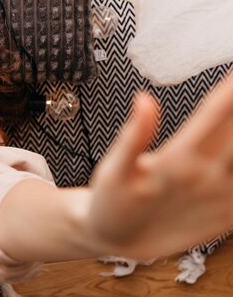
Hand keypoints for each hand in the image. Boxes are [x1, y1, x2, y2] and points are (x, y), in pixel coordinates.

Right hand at [88, 73, 232, 258]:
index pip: (216, 113)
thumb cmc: (111, 201)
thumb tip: (144, 100)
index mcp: (178, 160)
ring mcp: (224, 197)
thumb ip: (133, 134)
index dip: (231, 89)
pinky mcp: (230, 214)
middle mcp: (207, 177)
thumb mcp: (112, 169)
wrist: (120, 243)